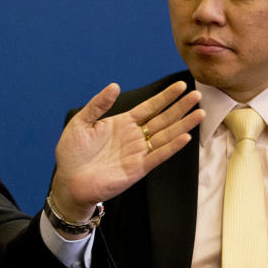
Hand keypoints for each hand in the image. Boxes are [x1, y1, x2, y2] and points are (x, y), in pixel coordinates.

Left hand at [50, 81, 203, 228]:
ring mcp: (137, 152)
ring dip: (183, 125)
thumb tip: (115, 85)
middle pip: (163, 119)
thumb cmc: (72, 153)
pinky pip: (158, 156)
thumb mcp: (82, 122)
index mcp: (122, 124)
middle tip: (197, 95)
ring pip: (166, 135)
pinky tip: (185, 136)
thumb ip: (98, 104)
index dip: (165, 97)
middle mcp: (134, 137)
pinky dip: (172, 147)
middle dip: (180, 107)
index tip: (180, 85)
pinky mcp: (137, 169)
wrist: (68, 181)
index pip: (149, 107)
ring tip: (199, 112)